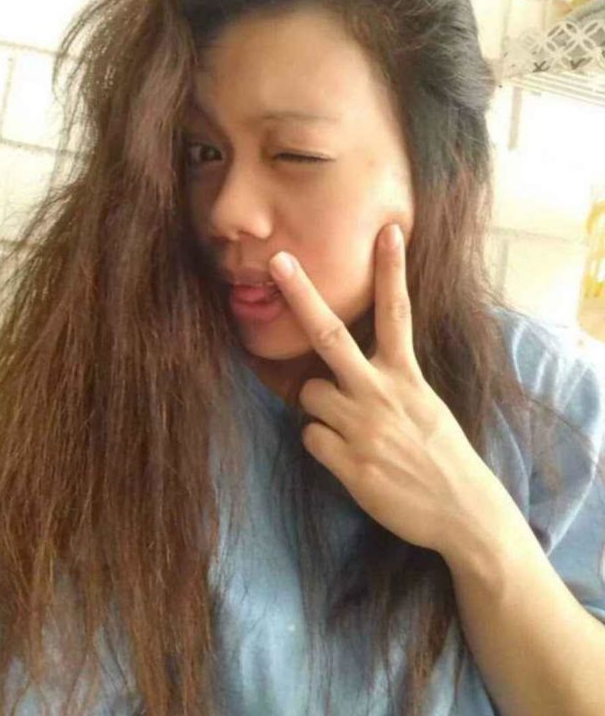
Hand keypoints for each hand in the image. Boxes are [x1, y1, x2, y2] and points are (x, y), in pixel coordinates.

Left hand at [267, 224, 503, 558]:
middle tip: (278, 261)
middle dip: (302, 294)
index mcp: (408, 375)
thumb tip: (342, 370)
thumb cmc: (441, 453)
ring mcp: (363, 426)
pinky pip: (310, 436)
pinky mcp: (350, 462)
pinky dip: (322, 443)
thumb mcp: (426, 405)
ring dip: (319, 405)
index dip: (392, 270)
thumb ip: (390, 380)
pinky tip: (349, 457)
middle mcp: (382, 392)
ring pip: (309, 393)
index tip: (388, 230)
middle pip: (330, 334)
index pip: (398, 313)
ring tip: (351, 427)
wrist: (463, 511)